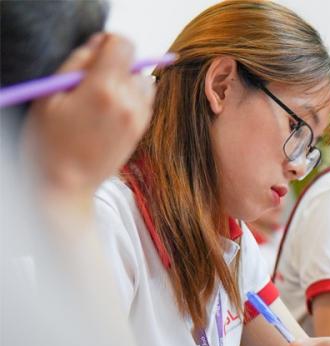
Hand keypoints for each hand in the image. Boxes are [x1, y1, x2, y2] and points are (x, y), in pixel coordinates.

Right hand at [22, 33, 153, 197]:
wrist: (66, 184)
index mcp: (104, 88)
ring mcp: (139, 118)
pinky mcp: (141, 131)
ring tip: (102, 99)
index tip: (96, 52)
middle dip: (116, 65)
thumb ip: (77, 63)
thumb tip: (100, 43)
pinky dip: (132, 100)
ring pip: (145, 82)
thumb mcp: (51, 94)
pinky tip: (110, 112)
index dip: (110, 42)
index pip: (124, 44)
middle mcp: (128, 102)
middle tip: (91, 82)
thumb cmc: (49, 141)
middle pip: (135, 64)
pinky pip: (145, 102)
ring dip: (128, 83)